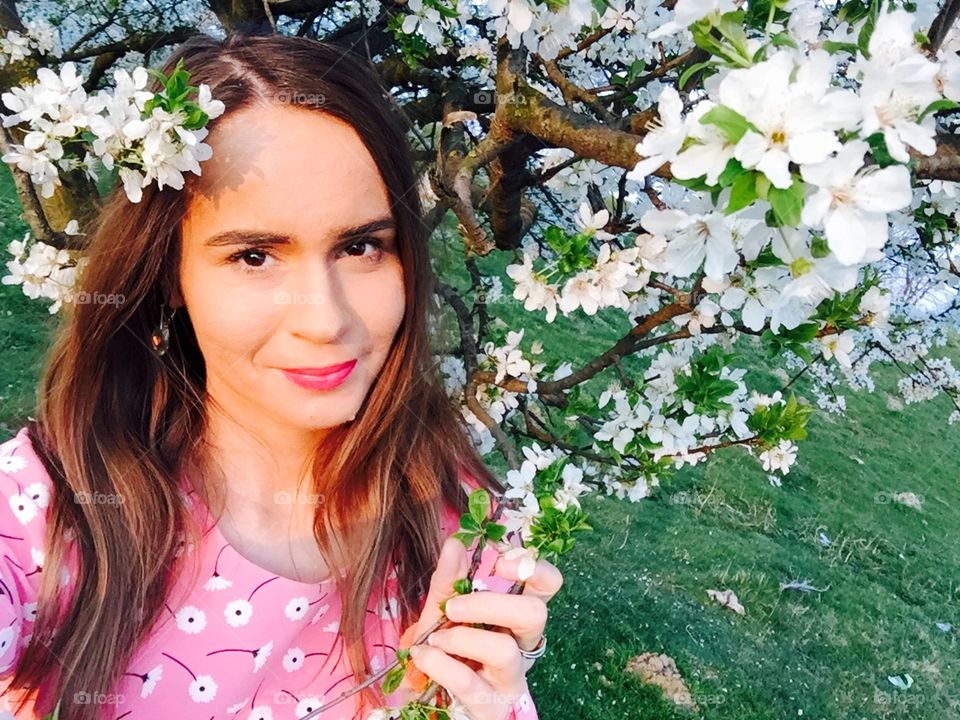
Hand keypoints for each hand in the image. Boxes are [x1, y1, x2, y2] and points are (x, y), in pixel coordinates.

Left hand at [399, 535, 562, 719]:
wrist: (423, 701)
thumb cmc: (444, 650)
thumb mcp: (442, 611)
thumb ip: (449, 580)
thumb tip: (455, 543)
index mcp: (516, 616)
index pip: (548, 585)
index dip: (532, 567)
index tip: (499, 562)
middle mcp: (522, 646)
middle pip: (534, 614)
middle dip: (489, 604)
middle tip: (454, 606)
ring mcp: (510, 679)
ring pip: (505, 650)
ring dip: (462, 638)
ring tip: (436, 638)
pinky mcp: (490, 707)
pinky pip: (470, 682)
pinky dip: (440, 664)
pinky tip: (423, 657)